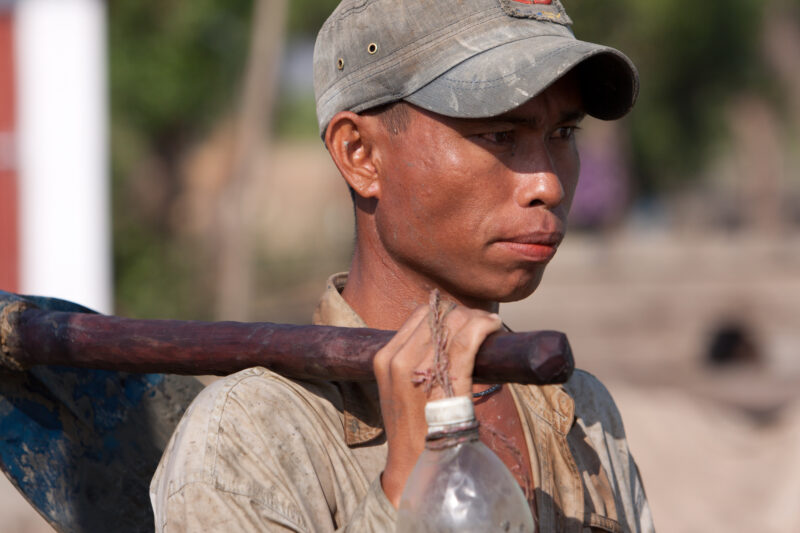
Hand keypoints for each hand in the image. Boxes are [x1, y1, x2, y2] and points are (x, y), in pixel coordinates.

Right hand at [373, 301, 501, 507]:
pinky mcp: (444, 379)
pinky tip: (493, 328)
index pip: (419, 316)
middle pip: (437, 316)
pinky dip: (483, 327)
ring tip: (489, 327)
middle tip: (481, 324)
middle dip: (463, 315)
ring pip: (453, 323)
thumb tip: (440, 342)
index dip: (445, 313)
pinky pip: (466, 339)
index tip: (463, 321)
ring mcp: (418, 368)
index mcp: (384, 359)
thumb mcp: (401, 391)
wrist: (415, 466)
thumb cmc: (415, 430)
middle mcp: (397, 359)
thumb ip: (412, 363)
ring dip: (476, 319)